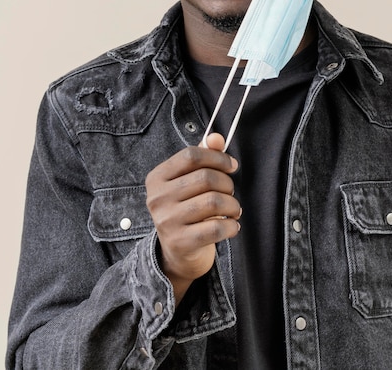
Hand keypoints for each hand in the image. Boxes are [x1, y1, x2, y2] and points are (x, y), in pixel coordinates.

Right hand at [145, 133, 240, 303]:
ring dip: (232, 205)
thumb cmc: (186, 209)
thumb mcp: (190, 180)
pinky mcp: (180, 242)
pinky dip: (232, 225)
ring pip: (213, 201)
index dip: (217, 157)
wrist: (177, 253)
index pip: (191, 155)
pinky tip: (232, 226)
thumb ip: (204, 156)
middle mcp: (157, 198)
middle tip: (230, 192)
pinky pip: (216, 227)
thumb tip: (217, 138)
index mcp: (157, 178)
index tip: (231, 165)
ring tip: (233, 210)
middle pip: (205, 177)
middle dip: (227, 184)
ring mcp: (166, 221)